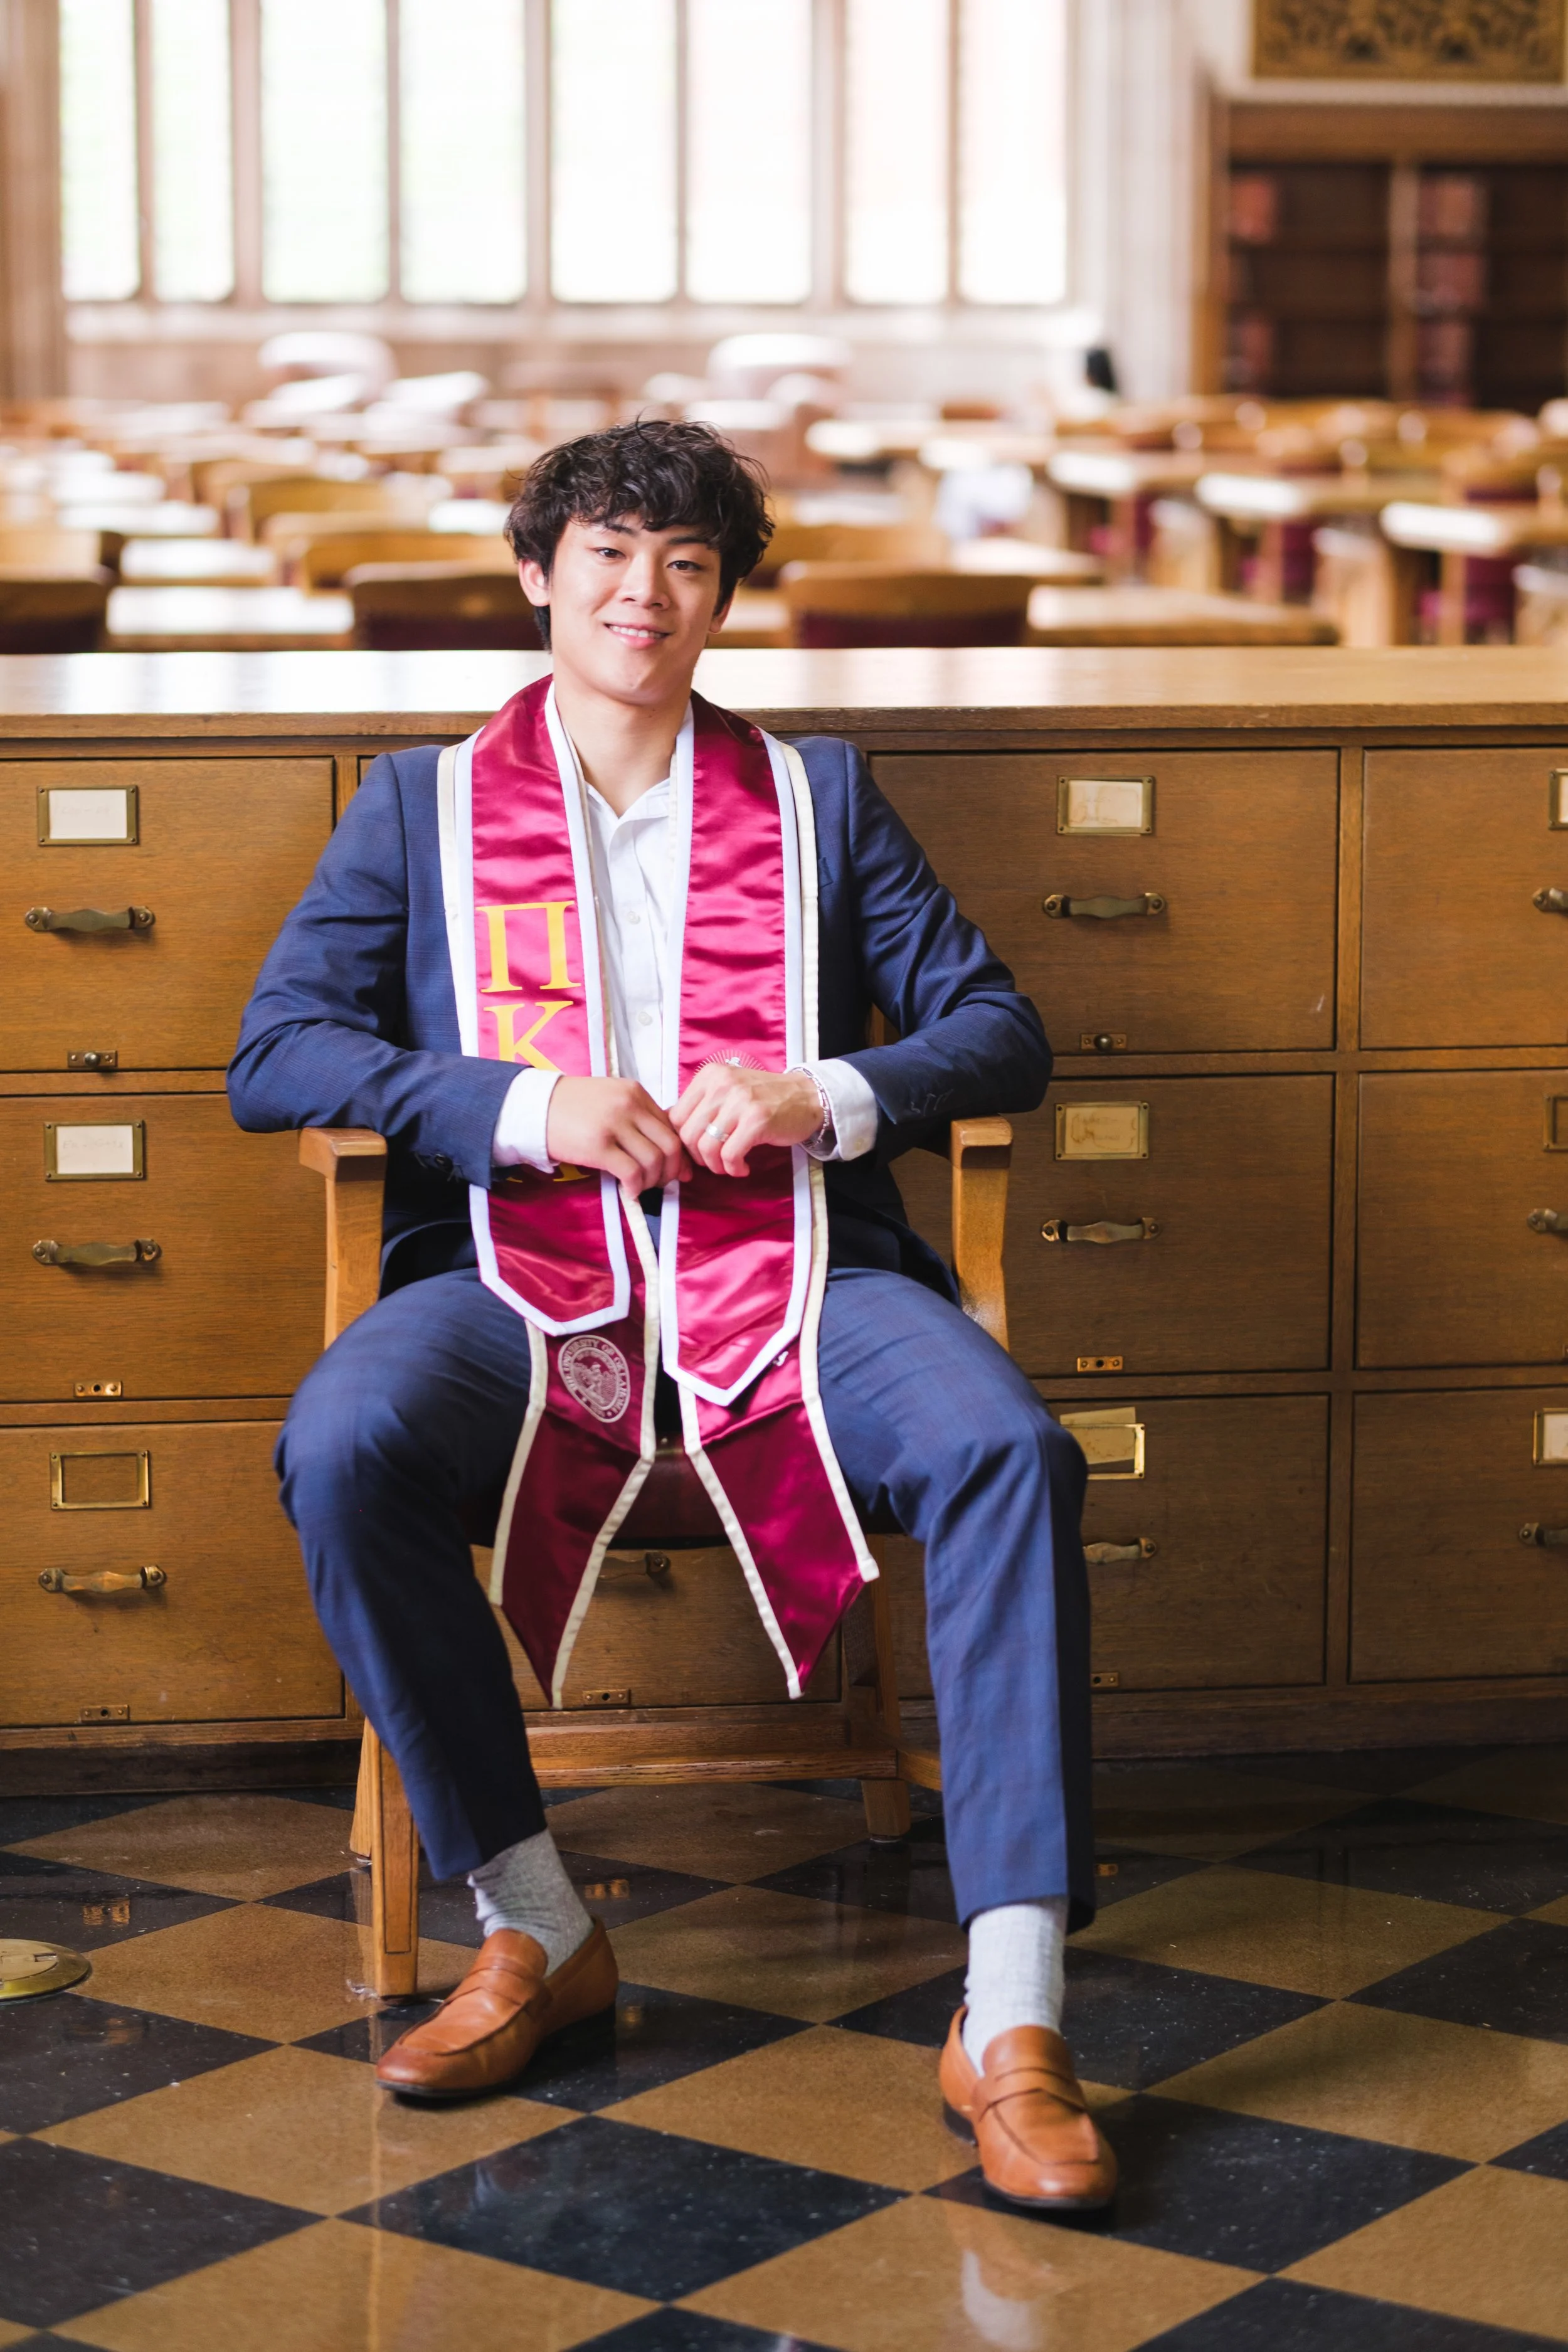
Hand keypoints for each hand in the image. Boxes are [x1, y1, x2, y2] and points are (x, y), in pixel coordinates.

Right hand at [545, 1076, 691, 1192]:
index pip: (671, 1126)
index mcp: (635, 1093)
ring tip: (640, 1187)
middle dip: (671, 1171)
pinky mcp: (598, 1145)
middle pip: (670, 1145)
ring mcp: (614, 1124)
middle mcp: (629, 1105)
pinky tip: (629, 1192)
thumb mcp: (610, 1100)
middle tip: (662, 1183)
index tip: (677, 1170)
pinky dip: (635, 1188)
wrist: (533, 1107)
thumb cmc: (572, 1108)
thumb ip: (637, 1117)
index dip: (679, 1153)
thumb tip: (670, 1152)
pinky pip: (631, 1172)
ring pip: (654, 1161)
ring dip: (653, 1181)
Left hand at [671, 1063, 822, 1177]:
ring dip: (716, 1166)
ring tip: (729, 1166)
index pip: (676, 1117)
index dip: (683, 1141)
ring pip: (706, 1147)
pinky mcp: (757, 1120)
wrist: (806, 1097)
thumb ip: (701, 1106)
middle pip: (688, 1135)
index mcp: (709, 1076)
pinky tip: (742, 1167)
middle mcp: (722, 1084)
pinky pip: (730, 1155)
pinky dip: (733, 1168)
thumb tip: (671, 1132)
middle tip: (715, 1162)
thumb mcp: (727, 1091)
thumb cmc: (764, 1099)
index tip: (698, 1151)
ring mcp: (740, 1101)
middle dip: (698, 1157)